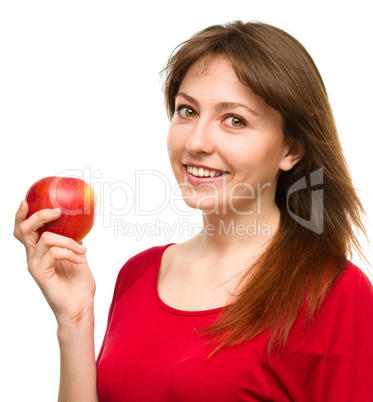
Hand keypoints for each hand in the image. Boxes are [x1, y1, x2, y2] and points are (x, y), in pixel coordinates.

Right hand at [14, 201, 95, 325]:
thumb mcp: (78, 255)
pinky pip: (54, 252)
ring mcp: (35, 265)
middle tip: (57, 211)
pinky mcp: (40, 273)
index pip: (24, 230)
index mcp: (40, 251)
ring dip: (69, 240)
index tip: (28, 200)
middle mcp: (33, 256)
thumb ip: (74, 240)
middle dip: (39, 215)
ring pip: (45, 238)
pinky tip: (81, 258)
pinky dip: (71, 252)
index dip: (21, 215)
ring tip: (83, 249)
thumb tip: (81, 222)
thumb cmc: (79, 283)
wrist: (80, 306)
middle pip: (24, 229)